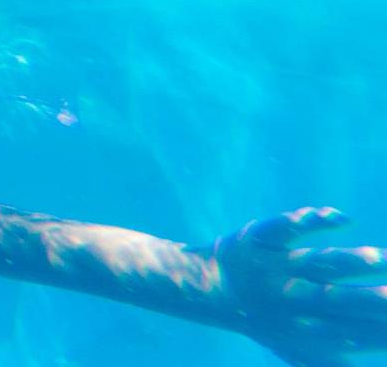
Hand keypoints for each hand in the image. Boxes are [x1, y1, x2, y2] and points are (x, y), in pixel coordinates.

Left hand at [207, 207, 386, 365]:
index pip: (356, 331)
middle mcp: (294, 298)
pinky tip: (341, 219)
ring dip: (350, 261)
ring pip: (318, 263)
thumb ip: (331, 360)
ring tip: (379, 259)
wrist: (202, 290)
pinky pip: (284, 228)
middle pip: (341, 298)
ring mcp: (276, 267)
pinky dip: (310, 220)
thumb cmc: (264, 322)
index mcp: (309, 327)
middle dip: (373, 299)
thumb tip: (377, 351)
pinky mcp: (258, 239)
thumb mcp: (297, 349)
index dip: (382, 328)